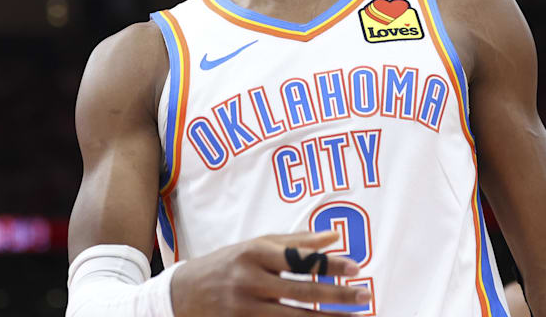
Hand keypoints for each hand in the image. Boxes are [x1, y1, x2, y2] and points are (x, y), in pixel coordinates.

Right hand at [170, 230, 370, 315]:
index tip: (356, 267)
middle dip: (338, 296)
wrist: (180, 294)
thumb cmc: (226, 264)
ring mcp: (244, 309)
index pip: (299, 259)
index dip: (329, 264)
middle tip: (364, 297)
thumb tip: (334, 237)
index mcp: (253, 253)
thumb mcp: (255, 246)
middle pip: (302, 292)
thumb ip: (295, 241)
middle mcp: (249, 281)